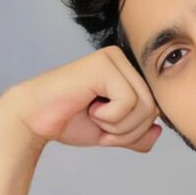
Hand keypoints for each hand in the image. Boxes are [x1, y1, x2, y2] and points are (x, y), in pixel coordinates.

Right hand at [4, 46, 160, 152]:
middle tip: (99, 122)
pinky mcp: (104, 64)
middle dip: (128, 130)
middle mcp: (125, 61)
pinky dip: (109, 116)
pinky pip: (128, 102)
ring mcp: (115, 59)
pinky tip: (89, 106)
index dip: (135, 130)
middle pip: (154, 109)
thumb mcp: (113, 133)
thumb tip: (159, 130)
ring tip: (94, 114)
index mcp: (130, 74)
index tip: (107, 126)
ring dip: (118, 125)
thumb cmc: (71, 121)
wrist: (35, 119)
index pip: (156, 109)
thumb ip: (138, 135)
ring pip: (145, 106)